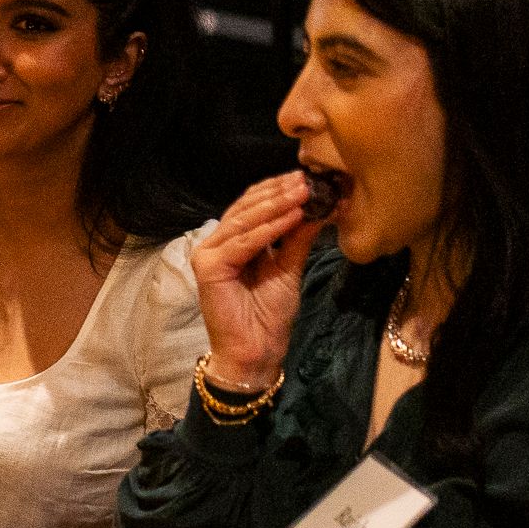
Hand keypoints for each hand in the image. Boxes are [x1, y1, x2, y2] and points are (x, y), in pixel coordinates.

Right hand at [189, 171, 326, 390]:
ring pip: (244, 221)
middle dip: (279, 193)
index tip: (309, 177)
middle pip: (247, 208)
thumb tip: (320, 206)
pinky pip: (243, 242)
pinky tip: (292, 216)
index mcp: (234, 241)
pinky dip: (269, 229)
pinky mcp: (208, 267)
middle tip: (308, 179)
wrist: (256, 350)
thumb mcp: (289, 267)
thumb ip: (297, 238)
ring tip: (304, 192)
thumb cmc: (269, 315)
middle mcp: (217, 243)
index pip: (253, 206)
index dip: (279, 190)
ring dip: (277, 205)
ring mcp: (209, 254)